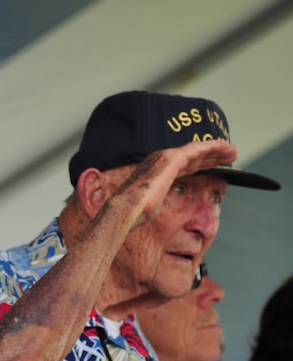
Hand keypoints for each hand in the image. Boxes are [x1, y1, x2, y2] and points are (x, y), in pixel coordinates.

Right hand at [117, 139, 236, 229]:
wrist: (127, 210)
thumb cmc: (136, 213)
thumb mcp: (154, 205)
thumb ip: (161, 200)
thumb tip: (160, 211)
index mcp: (157, 170)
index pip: (186, 164)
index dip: (204, 162)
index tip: (218, 163)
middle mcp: (160, 160)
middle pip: (194, 156)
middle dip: (213, 155)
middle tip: (231, 155)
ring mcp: (165, 158)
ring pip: (197, 151)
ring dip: (217, 150)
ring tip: (233, 150)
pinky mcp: (171, 159)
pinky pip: (196, 150)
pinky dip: (211, 147)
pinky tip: (224, 147)